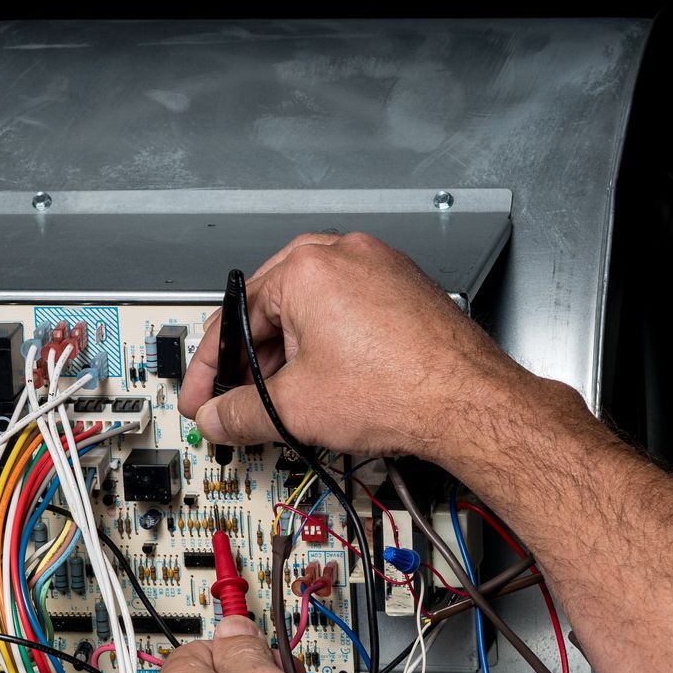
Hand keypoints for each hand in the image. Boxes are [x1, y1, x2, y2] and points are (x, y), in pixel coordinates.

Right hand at [180, 231, 503, 460]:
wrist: (470, 402)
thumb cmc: (402, 389)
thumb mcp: (296, 409)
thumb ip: (241, 414)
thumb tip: (217, 418)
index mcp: (305, 268)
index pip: (233, 319)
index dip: (209, 369)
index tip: (202, 397)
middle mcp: (342, 253)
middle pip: (271, 311)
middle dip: (252, 364)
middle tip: (238, 401)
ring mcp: (378, 266)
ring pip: (310, 311)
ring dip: (290, 357)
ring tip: (287, 400)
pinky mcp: (402, 287)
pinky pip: (347, 311)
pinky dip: (328, 345)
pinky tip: (329, 383)